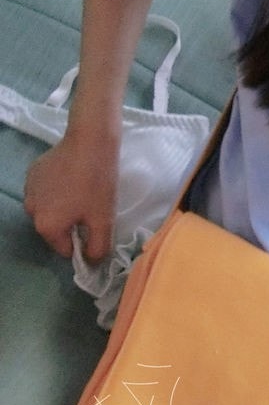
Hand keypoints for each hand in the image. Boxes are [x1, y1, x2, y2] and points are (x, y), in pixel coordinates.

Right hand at [23, 130, 118, 261]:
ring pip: (48, 210)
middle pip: (54, 230)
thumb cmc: (97, 185)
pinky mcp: (32, 173)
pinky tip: (72, 179)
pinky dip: (56, 191)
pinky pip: (45, 192)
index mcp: (46, 226)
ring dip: (62, 207)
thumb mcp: (103, 220)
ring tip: (82, 193)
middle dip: (71, 225)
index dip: (82, 244)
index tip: (94, 228)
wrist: (89, 143)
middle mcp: (31, 211)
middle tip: (91, 209)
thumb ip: (97, 247)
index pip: (64, 250)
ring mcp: (29, 190)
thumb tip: (91, 261)